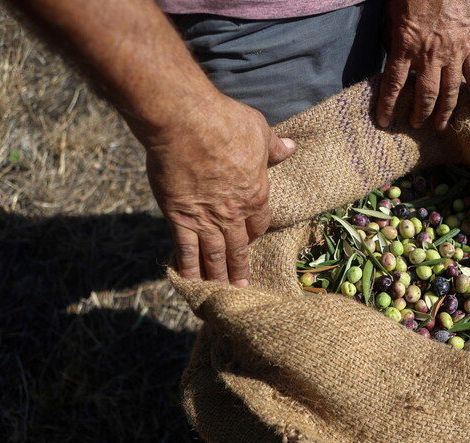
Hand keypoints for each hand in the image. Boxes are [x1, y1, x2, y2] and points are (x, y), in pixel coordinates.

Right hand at [144, 94, 295, 285]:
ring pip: (213, 255)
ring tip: (218, 293)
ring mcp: (206, 219)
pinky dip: (186, 267)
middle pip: (238, 247)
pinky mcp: (180, 217)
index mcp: (256, 195)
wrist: (185, 122)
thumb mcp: (259, 130)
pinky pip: (185, 249)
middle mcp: (233, 214)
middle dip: (239, 268)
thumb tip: (290, 147)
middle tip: (240, 288)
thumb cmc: (225, 122)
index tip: (251, 242)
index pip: (259, 224)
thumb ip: (273, 146)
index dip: (255, 234)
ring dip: (216, 275)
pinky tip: (186, 281)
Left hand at [377, 0, 469, 130]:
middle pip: (424, 94)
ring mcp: (452, 52)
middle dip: (419, 113)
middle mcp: (429, 55)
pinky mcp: (469, 45)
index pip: (394, 84)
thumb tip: (391, 56)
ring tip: (439, 126)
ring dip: (444, 111)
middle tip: (415, 125)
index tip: (384, 121)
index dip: (388, 105)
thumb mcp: (392, 13)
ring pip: (449, 91)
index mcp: (405, 46)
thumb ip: (391, 38)